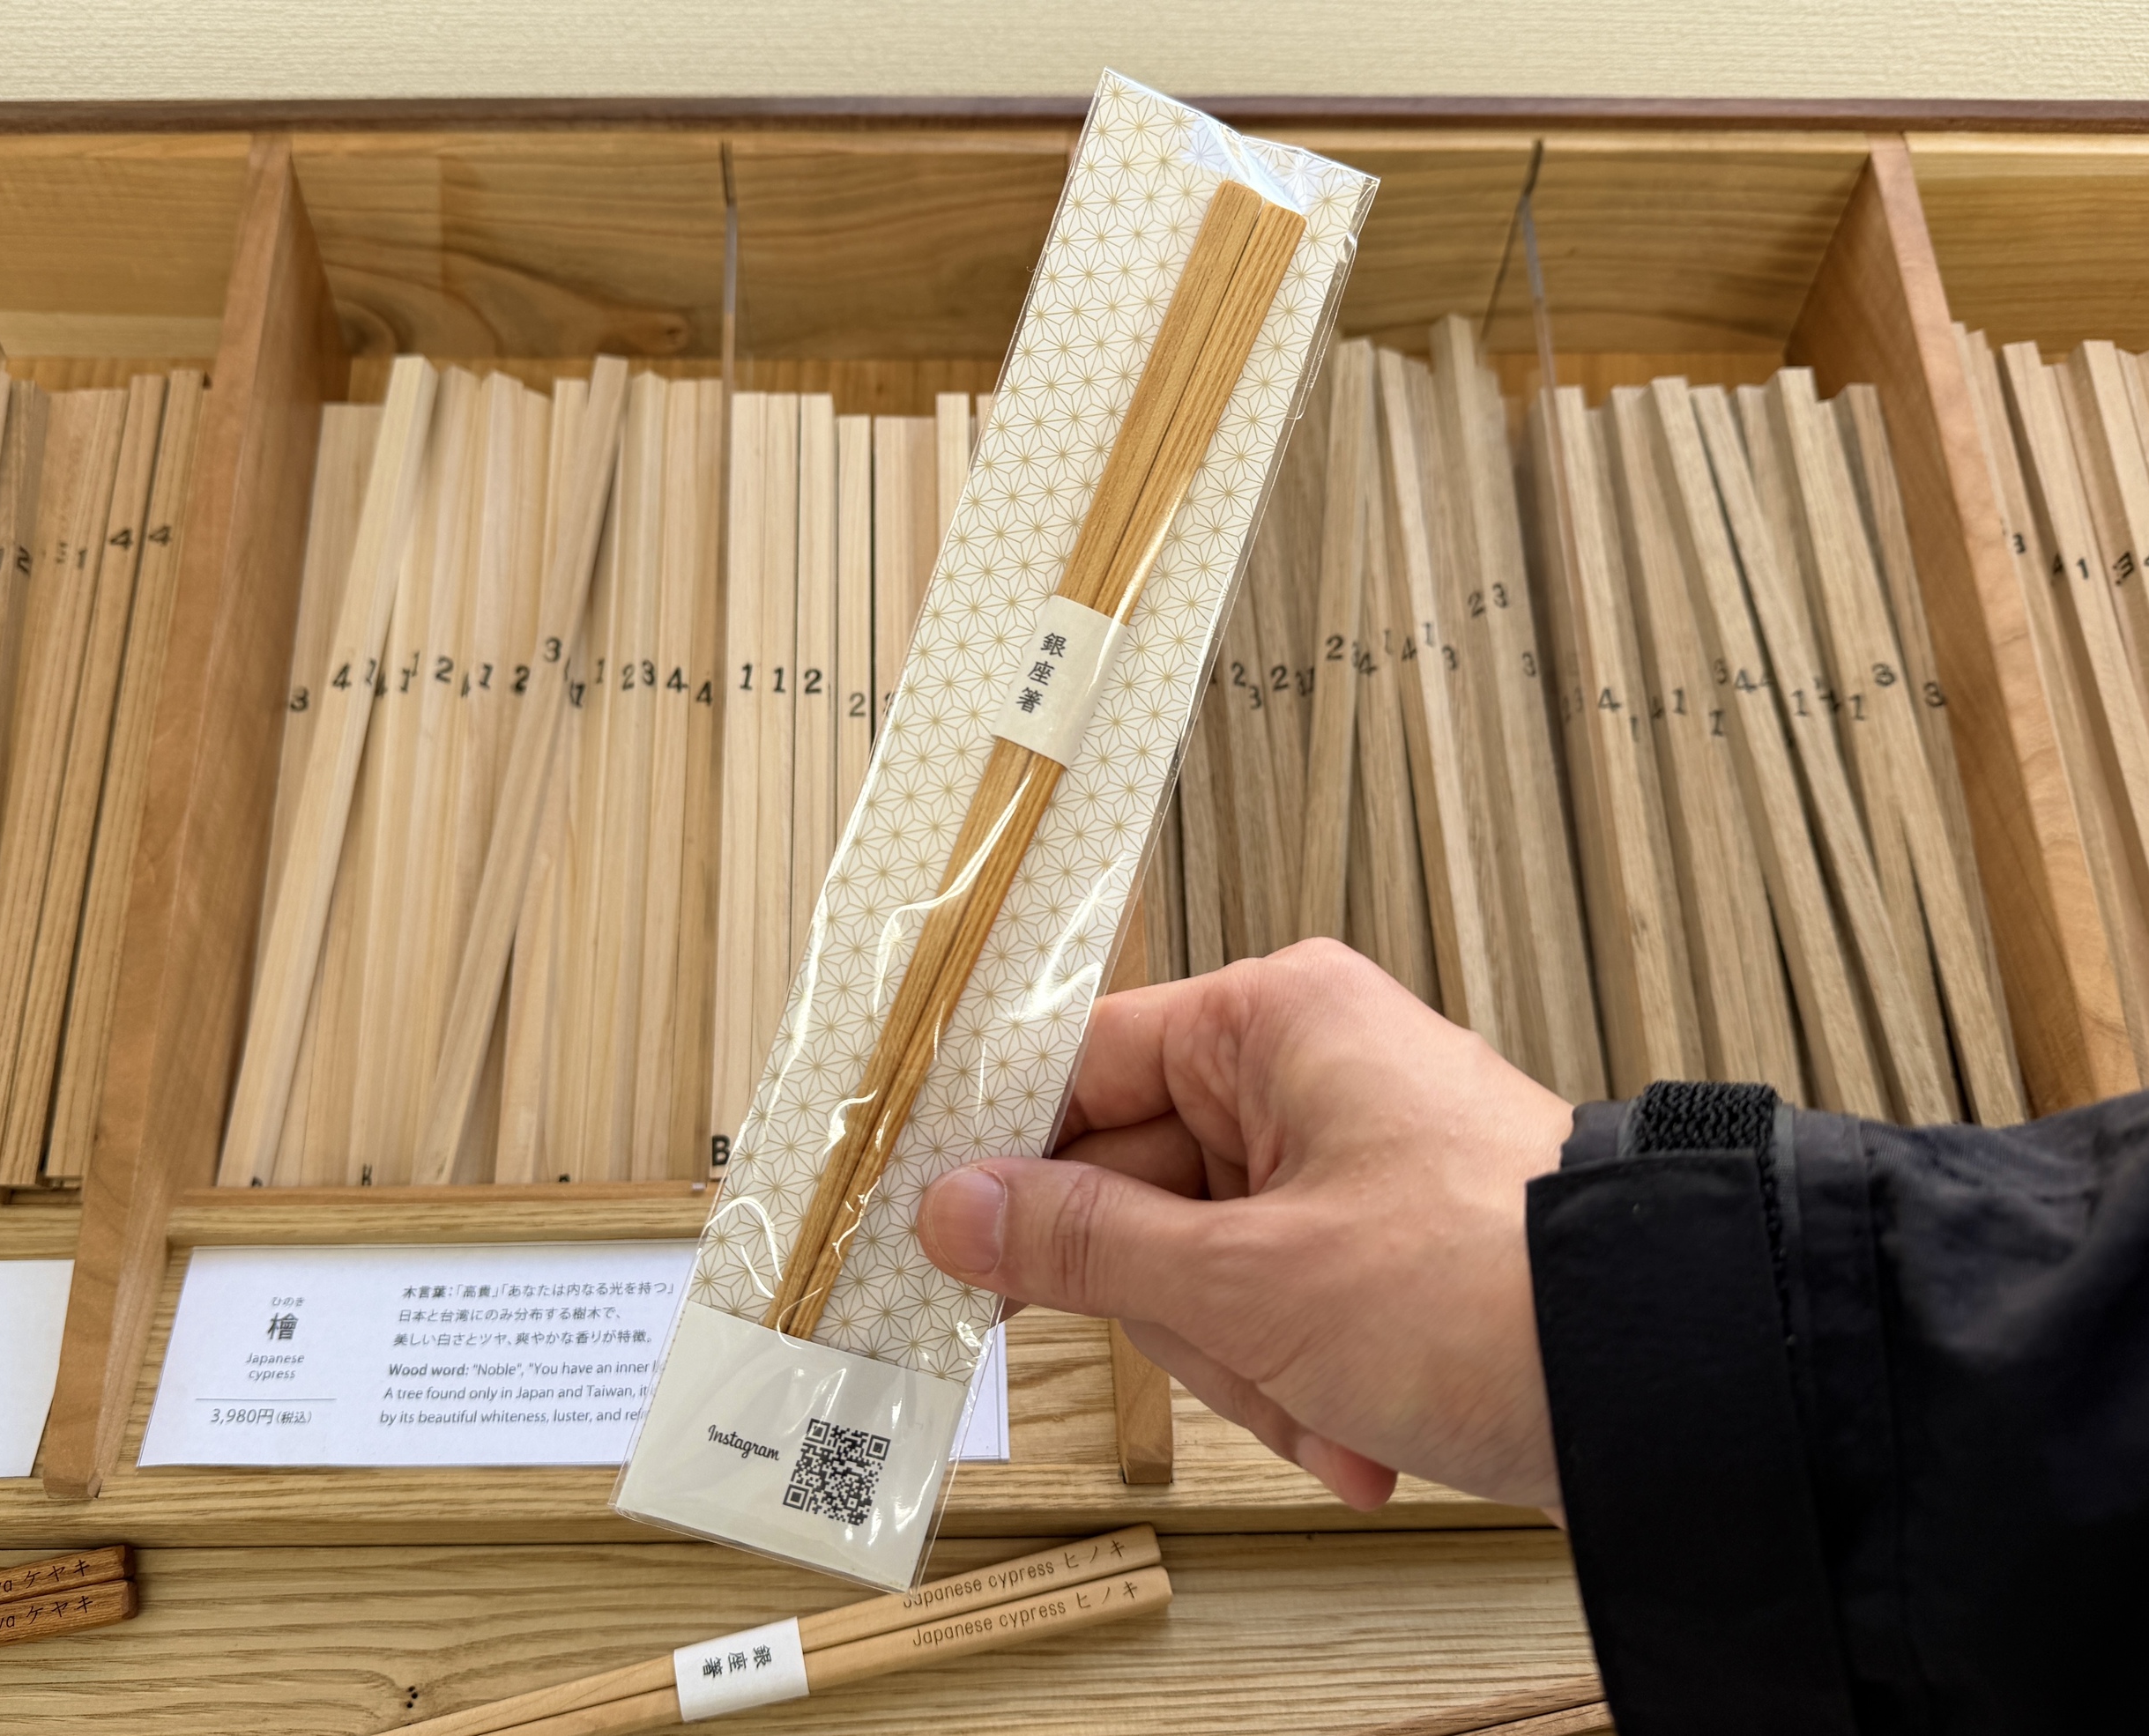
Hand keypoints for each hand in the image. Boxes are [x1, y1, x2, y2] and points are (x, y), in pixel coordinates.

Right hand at [915, 939, 1570, 1513]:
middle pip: (1137, 1187)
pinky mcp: (1381, 1236)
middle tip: (1225, 1353)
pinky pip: (1276, 1303)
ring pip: (1203, 1267)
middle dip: (1178, 1310)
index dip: (1007, 1158)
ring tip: (1326, 1409)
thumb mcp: (1247, 1279)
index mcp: (1273, 1022)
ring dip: (1251, 1368)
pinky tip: (1359, 1434)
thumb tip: (960, 1209)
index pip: (1079, 1065)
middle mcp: (1309, 1070)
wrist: (1671, 1380)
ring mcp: (1347, 1156)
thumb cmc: (1489, 1286)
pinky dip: (1305, 1381)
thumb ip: (1082, 1243)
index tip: (944, 1230)